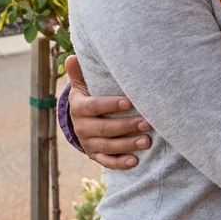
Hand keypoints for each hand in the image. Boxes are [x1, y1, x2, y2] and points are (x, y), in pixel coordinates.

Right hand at [66, 53, 150, 169]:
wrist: (83, 118)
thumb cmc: (90, 95)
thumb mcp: (84, 84)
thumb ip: (80, 73)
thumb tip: (73, 57)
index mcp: (79, 107)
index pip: (93, 106)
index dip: (110, 104)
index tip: (129, 102)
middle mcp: (81, 127)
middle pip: (104, 128)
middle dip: (126, 126)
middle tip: (147, 122)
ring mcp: (88, 143)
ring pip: (108, 146)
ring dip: (128, 144)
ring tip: (147, 140)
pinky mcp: (95, 155)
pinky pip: (106, 162)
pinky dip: (120, 163)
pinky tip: (135, 160)